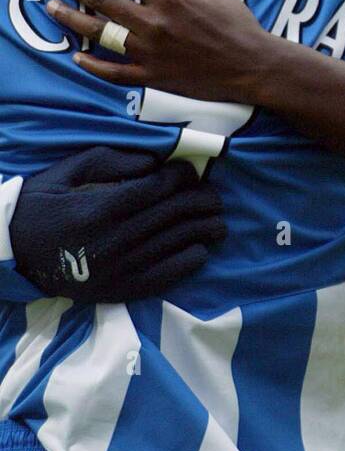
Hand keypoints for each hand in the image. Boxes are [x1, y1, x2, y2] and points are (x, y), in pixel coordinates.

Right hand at [9, 148, 226, 302]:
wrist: (14, 253)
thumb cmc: (41, 205)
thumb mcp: (66, 172)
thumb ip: (110, 160)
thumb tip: (154, 162)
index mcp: (101, 208)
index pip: (157, 189)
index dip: (182, 178)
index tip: (192, 172)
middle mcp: (114, 239)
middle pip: (173, 216)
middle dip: (201, 202)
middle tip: (214, 197)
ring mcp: (119, 268)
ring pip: (175, 244)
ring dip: (203, 231)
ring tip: (218, 223)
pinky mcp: (120, 290)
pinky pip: (165, 276)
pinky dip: (188, 262)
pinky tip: (200, 251)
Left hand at [45, 0, 273, 102]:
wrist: (253, 65)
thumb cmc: (237, 22)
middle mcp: (154, 23)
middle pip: (103, 1)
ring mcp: (151, 52)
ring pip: (101, 35)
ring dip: (74, 20)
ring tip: (55, 9)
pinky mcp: (154, 77)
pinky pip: (116, 73)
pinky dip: (95, 66)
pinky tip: (78, 58)